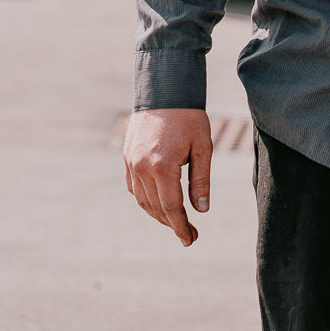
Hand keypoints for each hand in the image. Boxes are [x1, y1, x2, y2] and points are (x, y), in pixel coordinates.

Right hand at [123, 108, 212, 246]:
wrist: (164, 91)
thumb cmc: (189, 118)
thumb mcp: (203, 148)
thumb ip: (201, 180)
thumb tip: (201, 209)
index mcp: (163, 166)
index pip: (171, 207)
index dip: (181, 226)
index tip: (191, 239)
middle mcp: (142, 168)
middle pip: (155, 207)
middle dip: (171, 224)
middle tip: (189, 234)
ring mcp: (131, 164)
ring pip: (142, 200)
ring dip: (158, 214)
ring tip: (176, 221)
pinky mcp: (126, 159)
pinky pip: (134, 188)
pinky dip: (146, 199)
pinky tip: (159, 202)